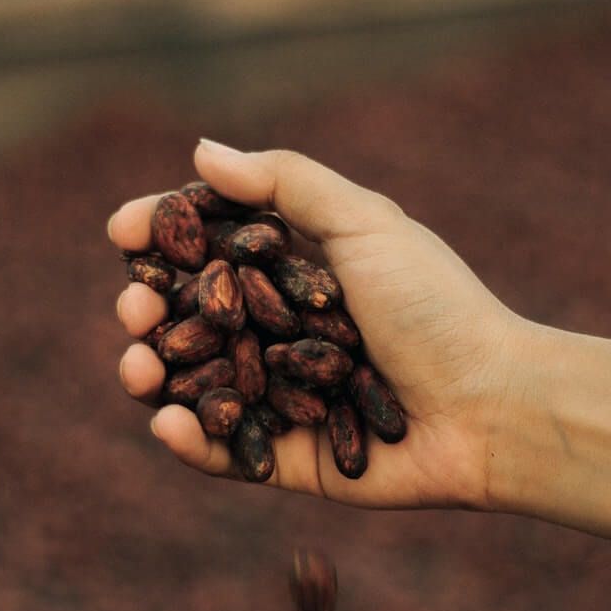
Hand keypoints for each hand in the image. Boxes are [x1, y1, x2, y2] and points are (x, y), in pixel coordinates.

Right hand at [108, 141, 521, 509]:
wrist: (490, 407)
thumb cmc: (436, 308)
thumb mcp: (365, 225)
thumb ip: (285, 183)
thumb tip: (200, 151)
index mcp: (299, 274)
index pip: (213, 250)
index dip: (162, 239)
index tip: (119, 231)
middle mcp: (284, 334)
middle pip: (194, 320)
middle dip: (149, 312)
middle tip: (134, 312)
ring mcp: (284, 399)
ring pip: (199, 386)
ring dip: (154, 374)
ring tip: (137, 365)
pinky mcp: (290, 459)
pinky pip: (228, 453)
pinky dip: (191, 441)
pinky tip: (167, 423)